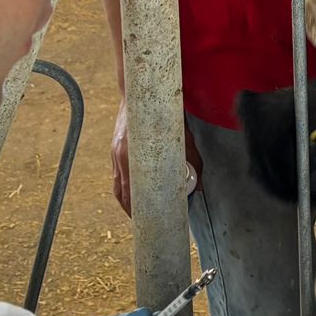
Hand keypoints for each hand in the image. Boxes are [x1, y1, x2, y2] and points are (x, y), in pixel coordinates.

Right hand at [109, 102, 202, 218]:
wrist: (139, 92)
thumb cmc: (162, 112)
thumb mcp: (182, 137)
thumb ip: (192, 161)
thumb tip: (200, 187)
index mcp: (132, 157)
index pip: (133, 195)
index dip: (139, 211)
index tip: (149, 222)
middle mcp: (120, 157)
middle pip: (123, 194)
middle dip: (132, 212)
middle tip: (144, 223)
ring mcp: (115, 153)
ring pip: (118, 187)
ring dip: (126, 203)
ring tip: (135, 215)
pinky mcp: (115, 149)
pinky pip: (117, 176)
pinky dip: (123, 188)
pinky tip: (130, 194)